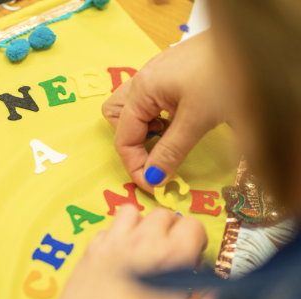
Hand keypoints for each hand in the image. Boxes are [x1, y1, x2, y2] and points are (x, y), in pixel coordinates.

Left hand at [55, 205, 215, 298]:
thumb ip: (205, 298)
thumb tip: (212, 285)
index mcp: (172, 255)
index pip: (193, 225)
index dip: (195, 239)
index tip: (190, 254)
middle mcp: (144, 240)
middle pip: (165, 214)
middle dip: (169, 230)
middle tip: (166, 251)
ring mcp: (116, 239)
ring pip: (134, 212)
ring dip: (141, 225)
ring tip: (141, 244)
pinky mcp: (95, 245)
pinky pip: (110, 227)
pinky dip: (116, 235)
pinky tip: (118, 252)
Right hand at [102, 32, 226, 192]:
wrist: (252, 42)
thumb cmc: (224, 76)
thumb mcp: (197, 120)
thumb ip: (170, 151)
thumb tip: (153, 179)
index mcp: (141, 90)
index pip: (123, 137)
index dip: (135, 166)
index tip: (153, 185)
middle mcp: (142, 80)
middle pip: (116, 116)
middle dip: (131, 140)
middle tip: (156, 149)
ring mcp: (155, 74)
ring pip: (132, 107)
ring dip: (143, 127)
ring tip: (167, 133)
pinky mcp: (170, 73)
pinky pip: (151, 100)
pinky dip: (157, 115)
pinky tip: (180, 118)